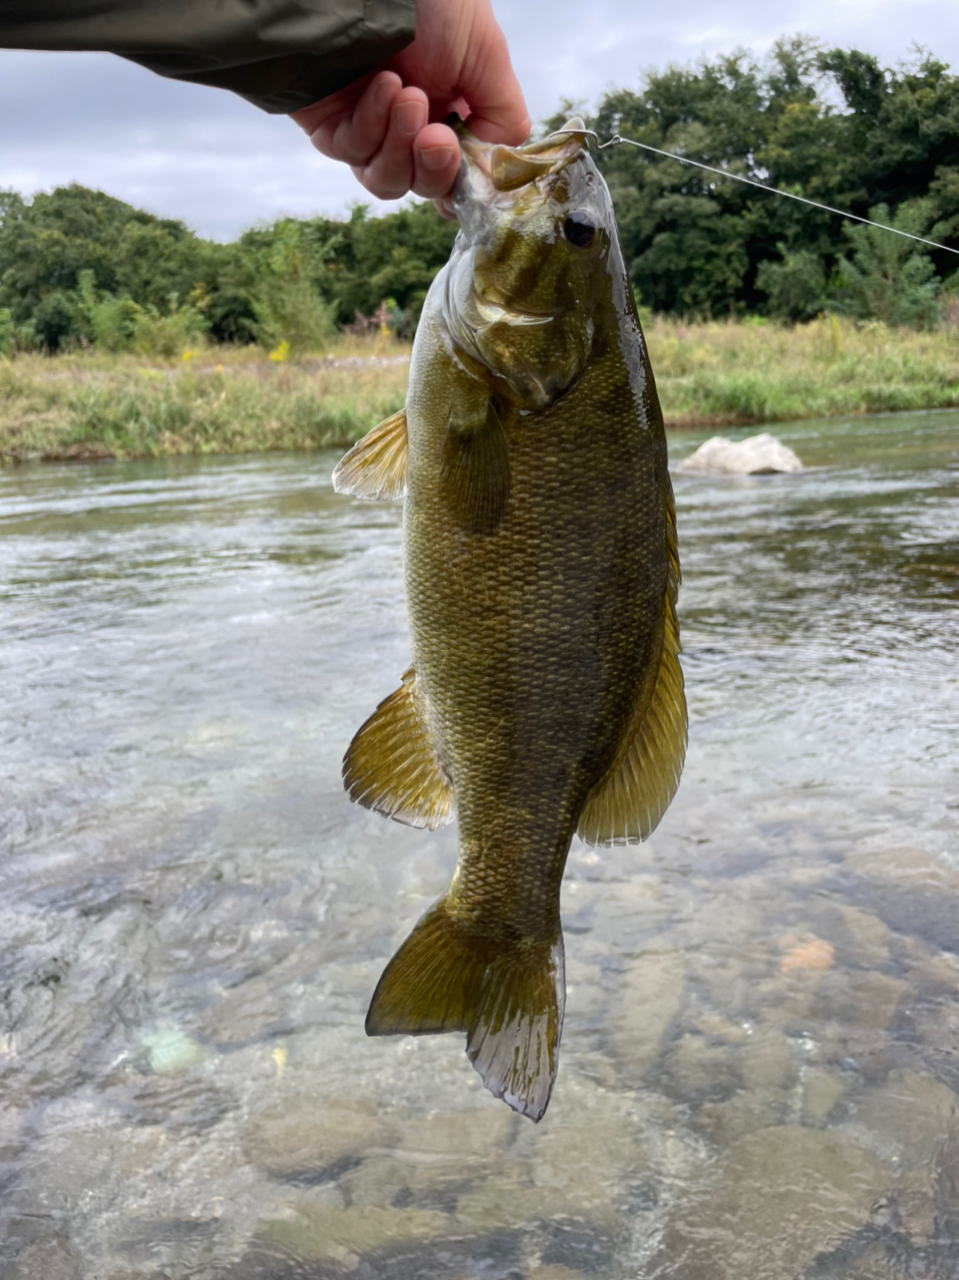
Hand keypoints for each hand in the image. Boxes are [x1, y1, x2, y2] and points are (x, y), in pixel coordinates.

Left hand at [290, 0, 529, 212]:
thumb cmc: (433, 4)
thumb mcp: (488, 56)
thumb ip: (503, 117)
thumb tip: (496, 164)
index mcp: (449, 112)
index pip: (456, 176)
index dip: (463, 181)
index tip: (470, 164)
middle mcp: (409, 125)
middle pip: (424, 184)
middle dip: (435, 169)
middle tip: (437, 137)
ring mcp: (369, 129)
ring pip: (388, 180)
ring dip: (402, 146)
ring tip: (409, 98)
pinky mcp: (331, 126)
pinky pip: (355, 152)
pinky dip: (374, 123)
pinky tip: (383, 85)